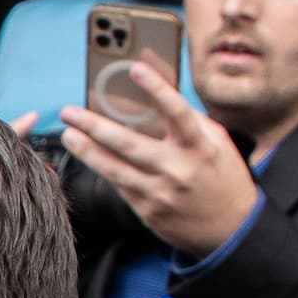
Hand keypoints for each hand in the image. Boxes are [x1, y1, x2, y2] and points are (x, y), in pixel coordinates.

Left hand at [59, 63, 257, 255]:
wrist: (230, 228)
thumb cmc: (221, 176)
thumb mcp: (216, 142)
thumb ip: (188, 116)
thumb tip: (161, 90)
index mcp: (201, 147)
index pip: (178, 113)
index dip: (158, 89)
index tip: (135, 68)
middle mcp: (179, 170)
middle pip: (130, 144)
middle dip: (95, 126)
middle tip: (70, 111)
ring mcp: (161, 193)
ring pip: (115, 169)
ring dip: (87, 151)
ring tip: (68, 135)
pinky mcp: (148, 211)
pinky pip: (120, 186)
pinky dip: (103, 168)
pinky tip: (88, 154)